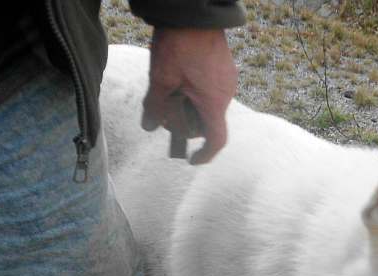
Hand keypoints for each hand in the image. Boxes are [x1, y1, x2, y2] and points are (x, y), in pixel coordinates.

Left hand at [141, 28, 237, 164]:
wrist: (194, 11)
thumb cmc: (179, 46)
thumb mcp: (161, 79)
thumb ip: (155, 107)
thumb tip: (149, 126)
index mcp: (213, 103)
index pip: (216, 140)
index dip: (205, 155)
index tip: (192, 160)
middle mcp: (226, 94)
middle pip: (207, 121)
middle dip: (186, 123)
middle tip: (164, 113)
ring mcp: (227, 79)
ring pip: (208, 103)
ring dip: (189, 105)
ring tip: (167, 90)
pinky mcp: (224, 66)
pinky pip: (211, 88)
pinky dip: (195, 91)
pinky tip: (178, 77)